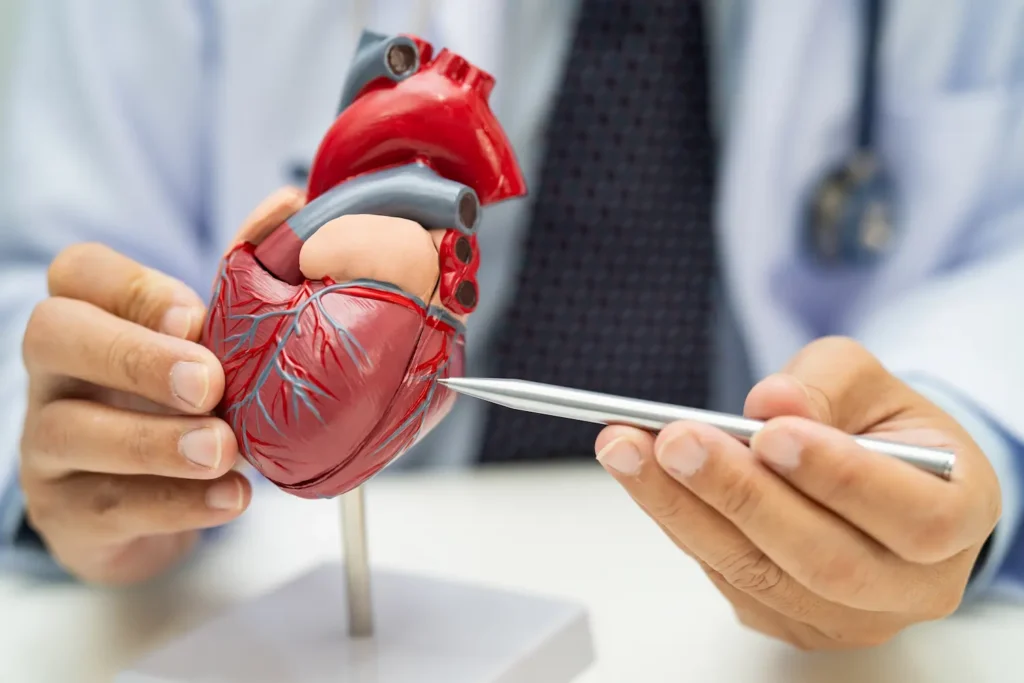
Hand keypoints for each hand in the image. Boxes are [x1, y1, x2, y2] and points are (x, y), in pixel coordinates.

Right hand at [19, 242, 251, 584]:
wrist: (162, 500)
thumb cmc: (189, 401)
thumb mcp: (216, 341)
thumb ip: (246, 273)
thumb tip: (288, 202)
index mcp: (89, 312)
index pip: (79, 273)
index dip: (133, 288)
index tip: (197, 316)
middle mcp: (53, 369)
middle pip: (53, 336)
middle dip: (135, 358)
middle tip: (209, 383)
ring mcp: (45, 441)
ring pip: (70, 431)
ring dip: (155, 441)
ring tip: (224, 450)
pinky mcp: (65, 511)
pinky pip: (105, 506)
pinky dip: (175, 503)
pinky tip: (230, 498)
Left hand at [594, 337, 1000, 649]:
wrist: (865, 474)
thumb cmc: (876, 427)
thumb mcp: (868, 382)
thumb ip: (825, 383)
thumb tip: (770, 404)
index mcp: (958, 516)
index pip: (913, 518)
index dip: (840, 480)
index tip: (771, 435)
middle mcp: (912, 585)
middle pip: (824, 560)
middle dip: (740, 495)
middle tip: (675, 440)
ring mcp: (848, 616)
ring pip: (760, 575)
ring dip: (683, 508)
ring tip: (627, 448)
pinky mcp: (790, 621)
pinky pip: (727, 578)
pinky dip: (678, 521)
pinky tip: (643, 475)